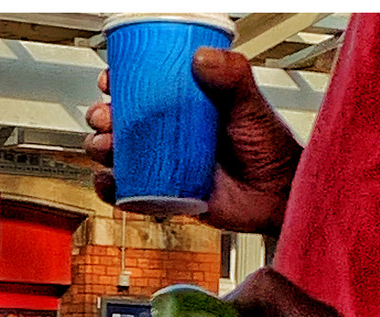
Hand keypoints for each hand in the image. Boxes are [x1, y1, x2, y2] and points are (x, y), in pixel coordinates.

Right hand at [84, 49, 302, 235]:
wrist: (277, 196)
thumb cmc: (270, 150)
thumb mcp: (251, 105)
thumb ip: (232, 77)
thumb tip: (202, 57)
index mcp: (186, 108)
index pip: (145, 90)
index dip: (121, 84)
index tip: (111, 80)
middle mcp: (171, 136)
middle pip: (123, 122)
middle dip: (103, 118)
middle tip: (105, 117)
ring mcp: (165, 166)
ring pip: (120, 156)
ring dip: (102, 150)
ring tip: (106, 147)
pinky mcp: (163, 196)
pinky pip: (129, 194)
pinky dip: (111, 190)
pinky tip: (109, 183)